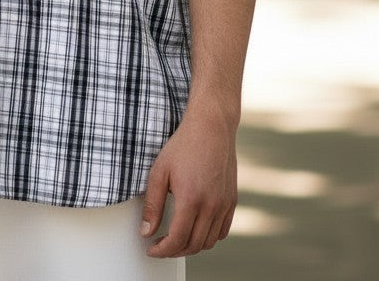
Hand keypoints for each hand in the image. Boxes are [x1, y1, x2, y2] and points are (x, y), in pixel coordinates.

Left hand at [139, 102, 238, 256]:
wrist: (211, 127)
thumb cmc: (184, 145)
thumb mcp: (159, 171)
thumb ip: (152, 204)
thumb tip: (146, 231)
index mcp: (191, 199)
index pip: (177, 240)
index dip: (162, 250)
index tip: (153, 249)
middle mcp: (211, 205)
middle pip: (193, 245)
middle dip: (174, 251)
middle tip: (161, 245)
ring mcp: (224, 204)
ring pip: (209, 242)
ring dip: (192, 246)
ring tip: (177, 238)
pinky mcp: (232, 200)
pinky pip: (222, 230)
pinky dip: (209, 237)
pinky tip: (196, 229)